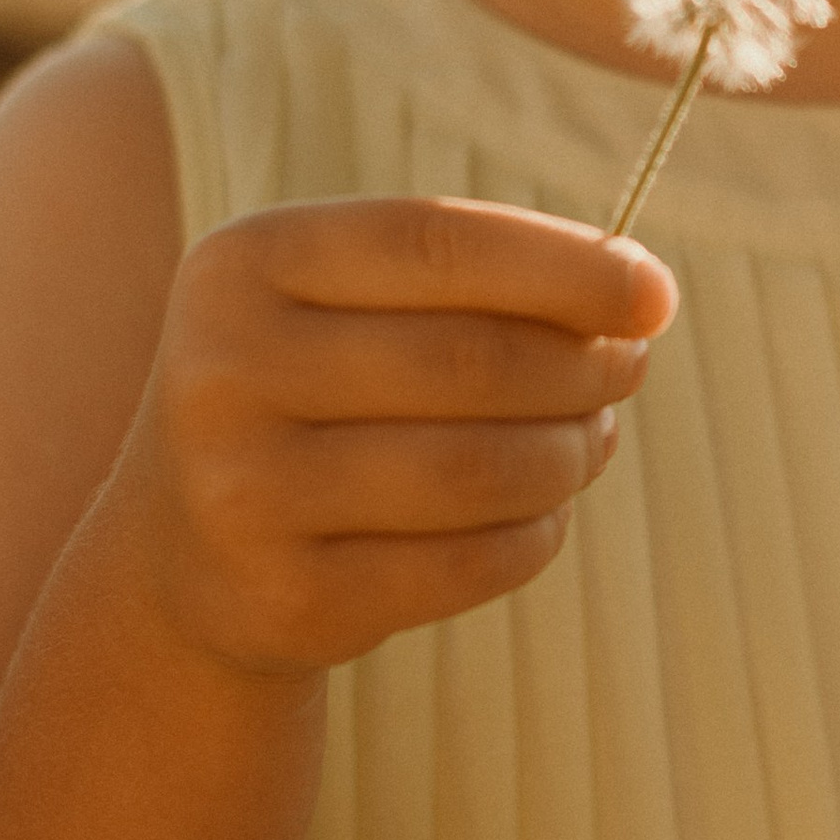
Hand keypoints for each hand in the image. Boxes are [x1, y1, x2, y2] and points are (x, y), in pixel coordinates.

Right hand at [108, 195, 674, 674]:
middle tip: (626, 372)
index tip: (657, 295)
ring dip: (570, 456)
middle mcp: (224, 370)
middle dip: (582, 369)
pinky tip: (542, 516)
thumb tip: (642, 296)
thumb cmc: (315, 391)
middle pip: (471, 361)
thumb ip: (477, 279)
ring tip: (590, 442)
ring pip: (480, 471)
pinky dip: (535, 537)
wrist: (183, 550)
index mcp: (244, 263)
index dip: (564, 265)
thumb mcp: (350, 304)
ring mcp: (242, 494)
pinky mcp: (284, 599)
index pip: (434, 240)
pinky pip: (465, 566)